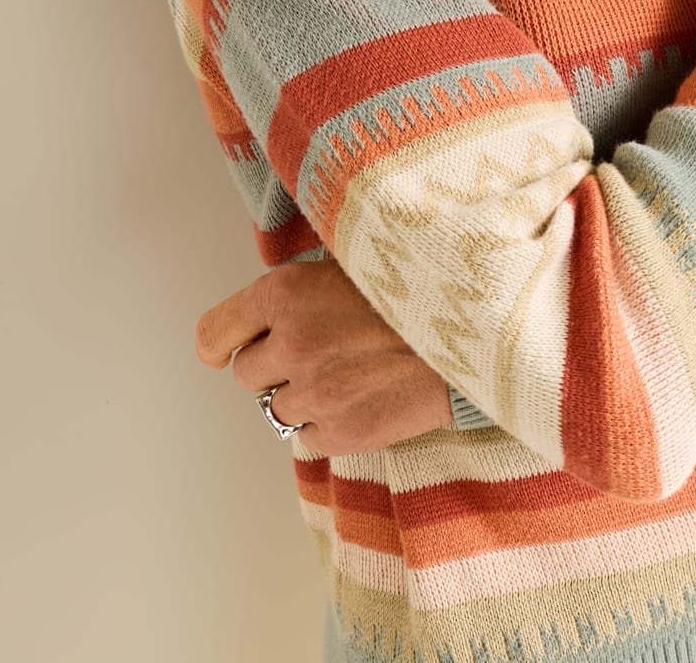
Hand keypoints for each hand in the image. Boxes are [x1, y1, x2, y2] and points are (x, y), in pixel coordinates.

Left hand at [196, 259, 453, 454]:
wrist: (482, 325)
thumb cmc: (420, 282)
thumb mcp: (353, 258)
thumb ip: (304, 286)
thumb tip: (273, 305)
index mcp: (285, 292)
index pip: (214, 334)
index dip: (223, 343)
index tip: (232, 347)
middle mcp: (292, 343)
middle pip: (247, 375)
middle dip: (276, 364)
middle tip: (320, 348)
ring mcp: (317, 393)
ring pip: (279, 408)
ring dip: (305, 394)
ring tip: (351, 370)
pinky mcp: (344, 433)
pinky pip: (312, 436)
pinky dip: (331, 422)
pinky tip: (367, 394)